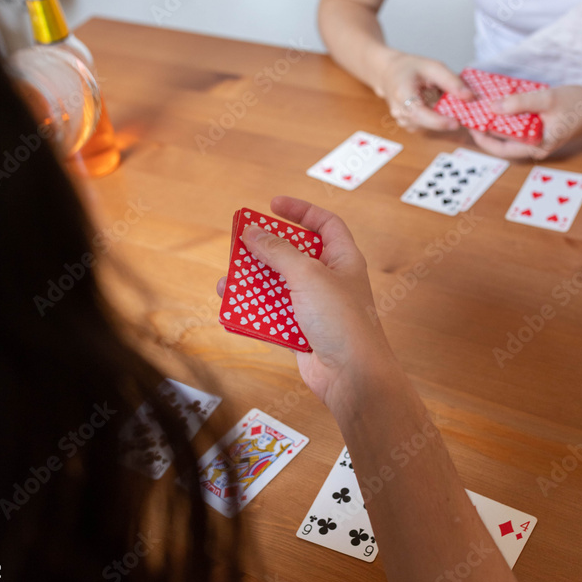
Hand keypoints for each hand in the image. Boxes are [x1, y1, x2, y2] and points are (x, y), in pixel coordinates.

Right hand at [216, 196, 401, 412]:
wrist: (353, 376)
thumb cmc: (342, 321)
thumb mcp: (308, 275)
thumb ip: (278, 251)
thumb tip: (252, 233)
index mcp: (343, 259)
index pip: (324, 224)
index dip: (301, 211)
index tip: (272, 205)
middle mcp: (330, 281)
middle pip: (293, 256)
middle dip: (264, 252)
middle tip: (240, 247)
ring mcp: (315, 308)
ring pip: (277, 289)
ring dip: (252, 286)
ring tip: (228, 284)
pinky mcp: (302, 333)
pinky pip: (272, 318)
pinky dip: (254, 315)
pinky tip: (235, 313)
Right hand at [375, 50, 472, 132]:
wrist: (389, 74)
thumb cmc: (409, 68)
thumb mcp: (432, 67)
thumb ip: (451, 81)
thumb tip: (470, 97)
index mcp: (402, 95)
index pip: (419, 114)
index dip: (438, 121)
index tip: (456, 122)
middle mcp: (400, 112)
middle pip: (426, 123)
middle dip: (446, 120)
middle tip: (464, 115)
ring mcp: (403, 121)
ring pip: (428, 127)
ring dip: (443, 119)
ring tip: (451, 107)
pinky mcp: (410, 125)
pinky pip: (428, 126)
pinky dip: (438, 120)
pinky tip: (441, 108)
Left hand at [468, 85, 581, 159]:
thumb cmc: (578, 103)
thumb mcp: (547, 99)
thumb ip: (520, 103)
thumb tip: (492, 108)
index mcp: (536, 148)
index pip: (501, 148)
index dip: (482, 137)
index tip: (469, 123)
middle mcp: (534, 150)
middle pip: (501, 144)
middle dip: (484, 131)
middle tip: (470, 116)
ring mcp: (537, 143)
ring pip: (508, 137)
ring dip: (494, 125)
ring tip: (480, 111)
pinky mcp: (539, 134)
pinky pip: (517, 130)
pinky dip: (506, 121)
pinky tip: (498, 108)